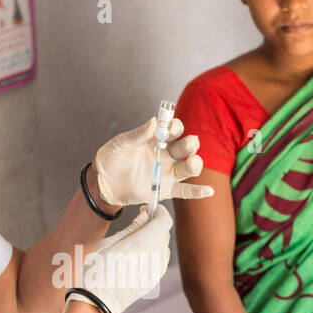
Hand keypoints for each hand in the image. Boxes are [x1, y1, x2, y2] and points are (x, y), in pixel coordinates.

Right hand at [65, 205, 171, 312]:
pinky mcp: (153, 281)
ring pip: (162, 248)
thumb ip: (132, 228)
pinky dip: (152, 254)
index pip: (164, 219)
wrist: (98, 302)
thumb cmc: (99, 270)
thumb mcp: (111, 242)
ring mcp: (156, 270)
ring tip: (133, 242)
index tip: (148, 208)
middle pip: (163, 233)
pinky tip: (135, 257)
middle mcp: (156, 255)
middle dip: (154, 225)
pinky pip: (159, 262)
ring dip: (153, 240)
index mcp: (146, 242)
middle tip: (138, 223)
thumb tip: (145, 215)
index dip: (158, 211)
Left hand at [92, 117, 214, 207]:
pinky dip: (197, 192)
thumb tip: (154, 121)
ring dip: (194, 164)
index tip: (170, 129)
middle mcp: (167, 154)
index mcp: (157, 139)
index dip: (175, 128)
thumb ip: (137, 134)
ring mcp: (167, 172)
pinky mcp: (165, 189)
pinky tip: (208, 191)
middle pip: (186, 147)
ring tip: (192, 163)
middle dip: (190, 144)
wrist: (104, 182)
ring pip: (188, 168)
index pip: (174, 130)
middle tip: (188, 143)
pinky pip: (184, 191)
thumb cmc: (112, 158)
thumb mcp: (121, 143)